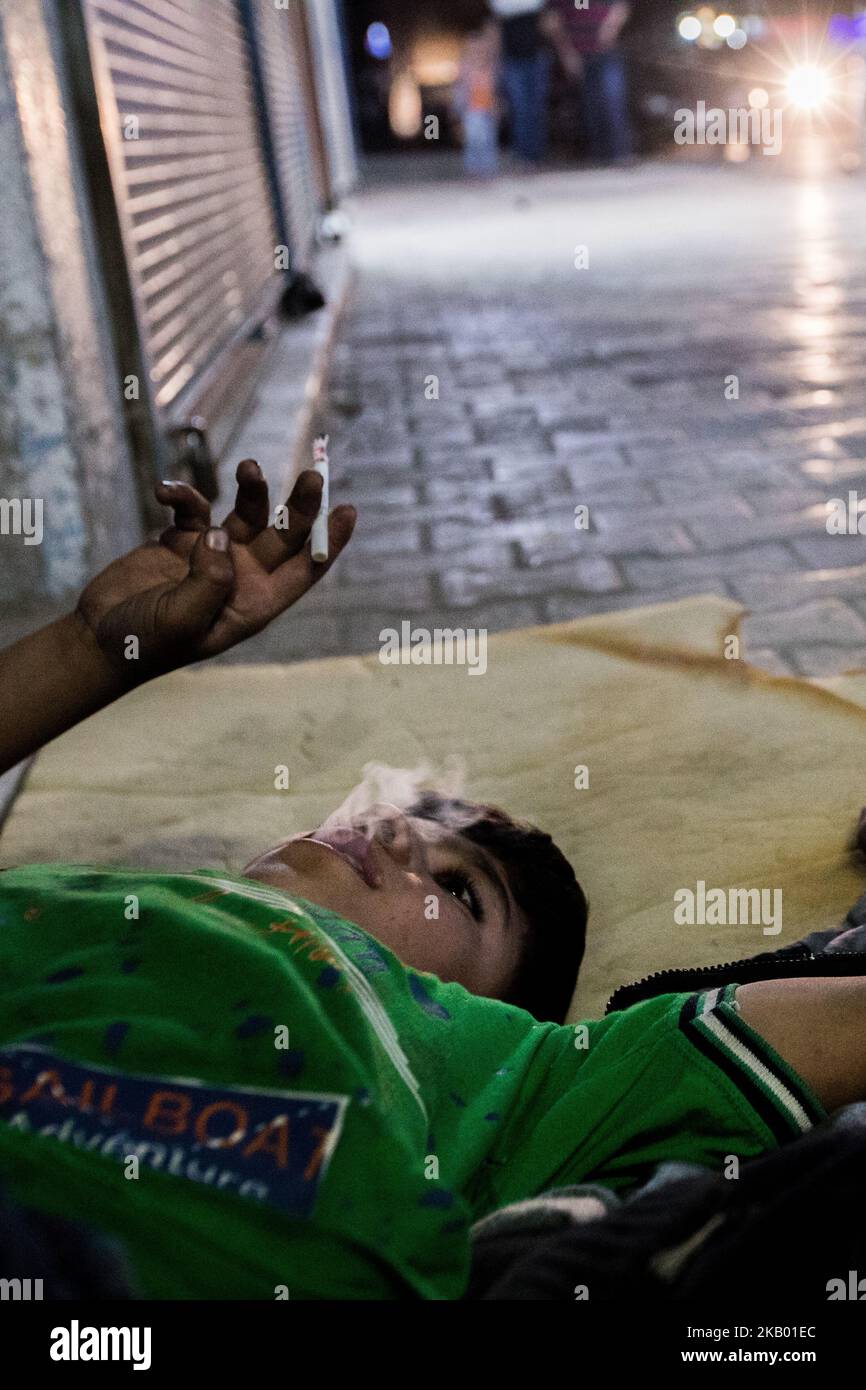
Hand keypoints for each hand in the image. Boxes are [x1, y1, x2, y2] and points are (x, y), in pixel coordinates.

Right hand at [77, 460, 354, 679]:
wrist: (99, 639)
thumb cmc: (145, 643)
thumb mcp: (182, 620)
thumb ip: (208, 580)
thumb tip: (221, 535)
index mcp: (254, 603)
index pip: (303, 570)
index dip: (328, 542)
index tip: (348, 511)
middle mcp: (241, 577)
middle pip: (283, 535)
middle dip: (300, 505)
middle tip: (313, 476)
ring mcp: (211, 556)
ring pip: (245, 513)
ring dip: (250, 489)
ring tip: (248, 467)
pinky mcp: (179, 541)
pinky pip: (192, 509)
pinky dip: (183, 495)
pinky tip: (164, 492)